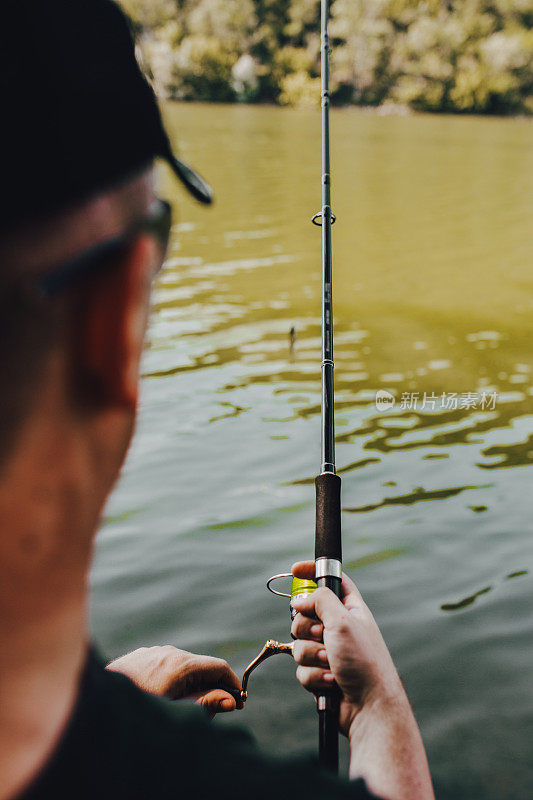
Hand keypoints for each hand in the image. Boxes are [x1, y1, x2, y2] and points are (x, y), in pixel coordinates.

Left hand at [106, 646, 242, 715]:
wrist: (97, 704)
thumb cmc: (140, 709)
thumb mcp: (176, 712)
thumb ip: (205, 704)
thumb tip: (231, 700)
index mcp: (183, 664)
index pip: (219, 667)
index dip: (232, 684)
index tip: (238, 702)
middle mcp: (170, 651)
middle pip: (201, 667)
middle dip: (210, 686)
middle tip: (210, 711)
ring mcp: (153, 651)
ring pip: (180, 665)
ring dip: (188, 682)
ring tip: (180, 706)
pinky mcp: (139, 656)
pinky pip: (162, 664)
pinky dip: (169, 678)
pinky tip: (159, 696)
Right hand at [290, 561, 404, 736]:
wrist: (369, 708)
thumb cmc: (364, 662)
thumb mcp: (343, 620)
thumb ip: (319, 601)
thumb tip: (299, 600)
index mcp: (350, 609)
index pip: (330, 581)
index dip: (312, 573)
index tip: (294, 571)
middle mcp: (338, 627)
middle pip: (304, 613)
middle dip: (307, 627)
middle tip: (322, 635)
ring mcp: (328, 651)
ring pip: (299, 643)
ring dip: (311, 655)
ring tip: (331, 663)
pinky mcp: (320, 673)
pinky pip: (301, 668)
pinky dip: (313, 675)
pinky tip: (332, 682)